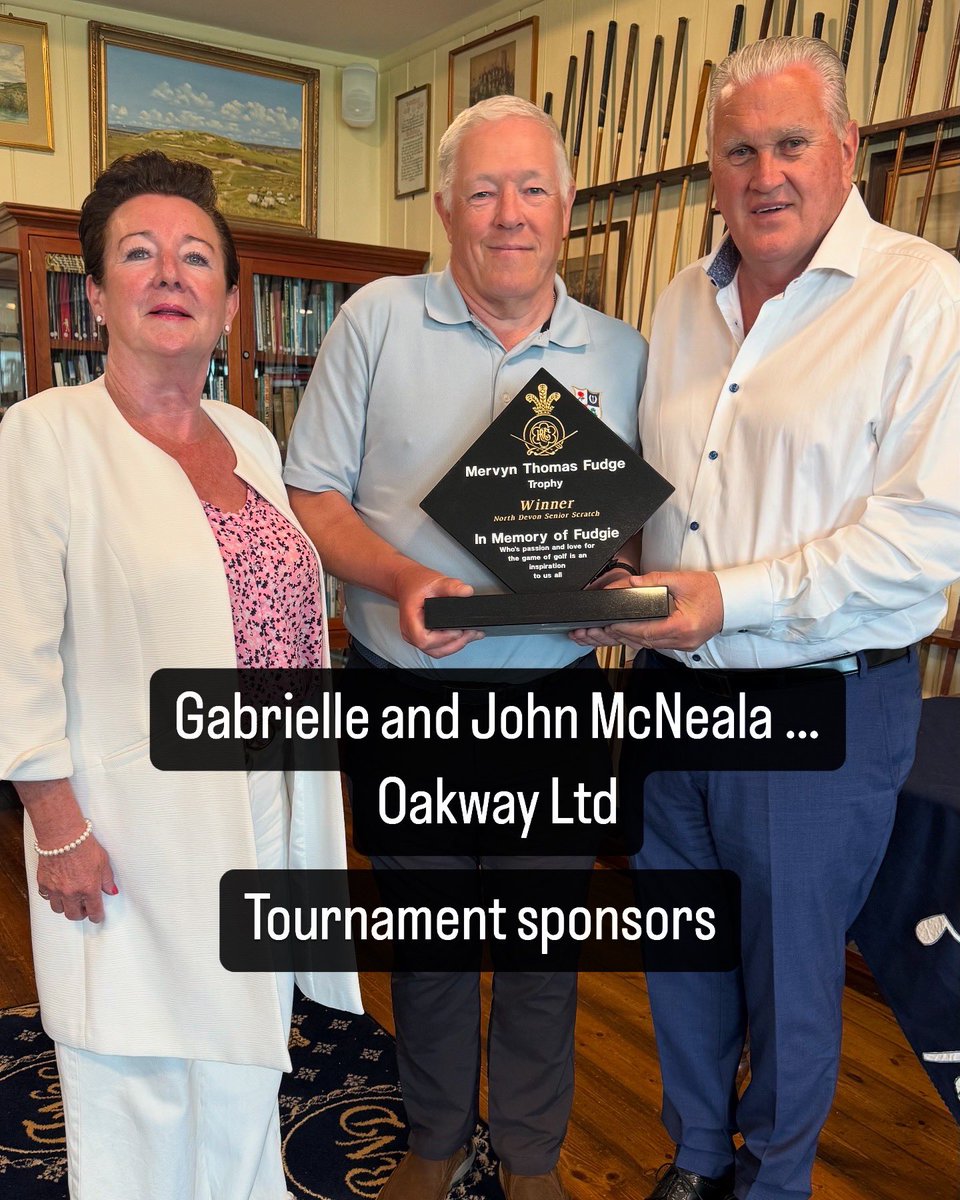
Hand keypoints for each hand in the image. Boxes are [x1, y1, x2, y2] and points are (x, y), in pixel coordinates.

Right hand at [36, 833, 117, 923]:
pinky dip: (52, 896)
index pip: (94, 911)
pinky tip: (57, 889)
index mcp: (89, 888)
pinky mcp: (43, 883)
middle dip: (81, 914)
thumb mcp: (103, 861)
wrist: (63, 835)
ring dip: (66, 906)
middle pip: (74, 915)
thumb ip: (107, 879)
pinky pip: (47, 898)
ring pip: (59, 909)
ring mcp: (56, 890)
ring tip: (71, 898)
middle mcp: (71, 892)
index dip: (96, 916)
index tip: (97, 916)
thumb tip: (110, 890)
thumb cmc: (84, 844)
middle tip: (84, 908)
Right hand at [394, 562, 483, 658]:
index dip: (442, 638)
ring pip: (436, 651)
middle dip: (455, 643)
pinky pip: (436, 647)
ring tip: (471, 635)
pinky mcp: (423, 637)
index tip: (457, 630)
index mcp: (410, 619)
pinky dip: (451, 644)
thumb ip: (452, 586)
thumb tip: (466, 591)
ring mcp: (415, 637)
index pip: (424, 639)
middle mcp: (410, 632)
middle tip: (472, 633)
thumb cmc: (416, 583)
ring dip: (455, 646)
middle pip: (433, 649)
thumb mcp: (436, 581)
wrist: (408, 582)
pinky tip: (463, 636)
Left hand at [570, 570, 723, 651]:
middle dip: (616, 635)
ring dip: (625, 638)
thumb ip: (655, 580)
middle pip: (642, 641)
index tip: (606, 624)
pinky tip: (625, 634)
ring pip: (646, 645)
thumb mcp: (683, 580)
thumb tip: (632, 583)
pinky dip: (639, 638)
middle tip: (594, 630)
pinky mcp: (681, 644)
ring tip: (602, 633)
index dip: (623, 628)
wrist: (733, 601)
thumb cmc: (712, 590)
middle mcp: (681, 640)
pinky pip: (655, 644)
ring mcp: (682, 645)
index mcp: (682, 625)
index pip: (645, 631)